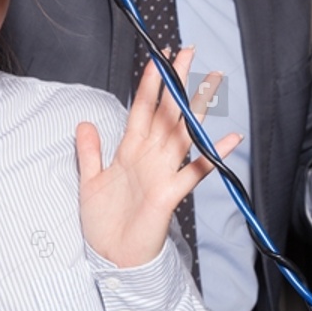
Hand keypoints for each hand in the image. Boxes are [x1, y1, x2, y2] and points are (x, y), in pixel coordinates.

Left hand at [77, 45, 240, 268]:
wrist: (112, 258)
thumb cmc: (104, 223)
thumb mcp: (88, 181)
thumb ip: (89, 152)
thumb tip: (83, 124)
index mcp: (130, 151)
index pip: (143, 109)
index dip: (150, 83)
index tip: (158, 57)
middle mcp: (150, 157)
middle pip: (167, 112)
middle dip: (177, 82)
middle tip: (189, 52)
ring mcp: (162, 173)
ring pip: (182, 133)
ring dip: (197, 107)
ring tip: (213, 82)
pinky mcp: (169, 194)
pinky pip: (194, 172)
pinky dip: (213, 156)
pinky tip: (228, 139)